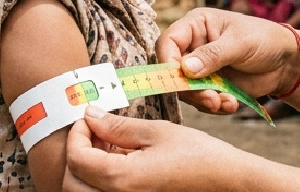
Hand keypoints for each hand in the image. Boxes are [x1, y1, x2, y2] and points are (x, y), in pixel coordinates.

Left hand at [64, 107, 255, 190]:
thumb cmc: (199, 156)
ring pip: (85, 191)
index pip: (77, 159)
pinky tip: (122, 157)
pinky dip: (102, 177)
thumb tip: (90, 116)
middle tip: (93, 131)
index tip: (88, 117)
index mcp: (122, 180)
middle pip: (72, 182)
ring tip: (109, 144)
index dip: (76, 134)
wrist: (227, 180)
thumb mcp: (158, 132)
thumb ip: (118, 126)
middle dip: (77, 153)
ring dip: (87, 167)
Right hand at [157, 8, 299, 98]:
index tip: (177, 79)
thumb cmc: (264, 40)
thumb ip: (213, 54)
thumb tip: (185, 68)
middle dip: (189, 89)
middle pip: (173, 70)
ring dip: (203, 100)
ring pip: (186, 90)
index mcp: (196, 25)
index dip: (167, 61)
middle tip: (210, 99)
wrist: (286, 62)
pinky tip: (231, 104)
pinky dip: (214, 106)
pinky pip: (201, 100)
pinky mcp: (210, 85)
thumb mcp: (240, 43)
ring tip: (224, 102)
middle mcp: (193, 46)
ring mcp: (201, 68)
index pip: (168, 41)